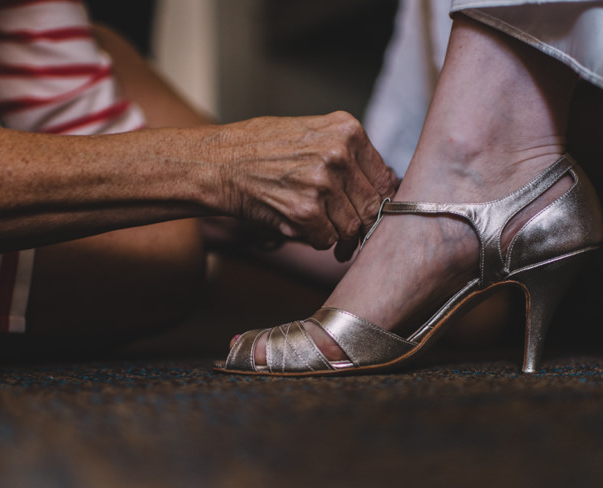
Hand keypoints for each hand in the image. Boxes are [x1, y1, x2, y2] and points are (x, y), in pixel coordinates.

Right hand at [209, 111, 399, 260]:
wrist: (217, 164)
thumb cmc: (259, 149)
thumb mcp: (311, 132)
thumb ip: (347, 154)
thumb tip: (384, 184)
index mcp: (347, 130)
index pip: (385, 178)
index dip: (379, 202)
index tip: (370, 213)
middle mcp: (338, 153)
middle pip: (373, 205)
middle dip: (364, 226)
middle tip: (353, 236)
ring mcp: (323, 183)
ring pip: (352, 226)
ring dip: (340, 238)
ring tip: (326, 234)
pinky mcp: (305, 211)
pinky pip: (327, 239)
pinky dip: (317, 241)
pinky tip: (302, 228)